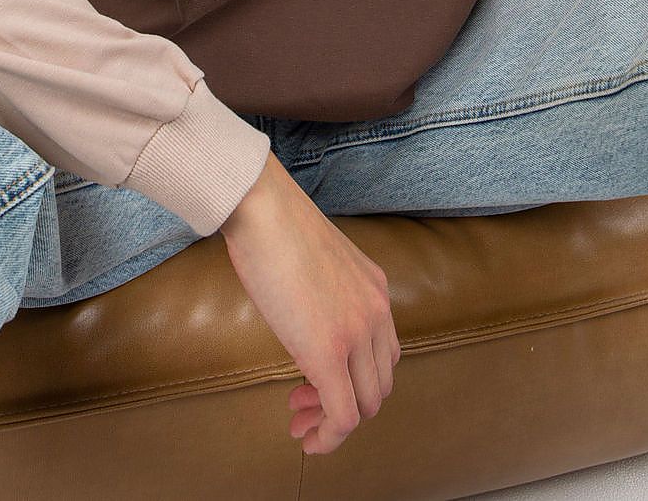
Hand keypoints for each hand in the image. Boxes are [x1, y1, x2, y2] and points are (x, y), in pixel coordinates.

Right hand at [220, 151, 401, 455]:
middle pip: (380, 384)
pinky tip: (307, 438)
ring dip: (334, 423)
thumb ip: (327, 295)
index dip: (355, 379)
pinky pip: (344, 415)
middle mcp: (377, 312)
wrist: (264, 210)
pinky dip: (329, 436)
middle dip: (346, 406)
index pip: (383, 354)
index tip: (316, 385)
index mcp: (375, 290)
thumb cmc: (276, 228)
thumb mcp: (319, 264)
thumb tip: (308, 321)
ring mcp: (357, 333)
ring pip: (366, 405)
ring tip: (302, 422)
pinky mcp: (330, 352)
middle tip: (305, 407)